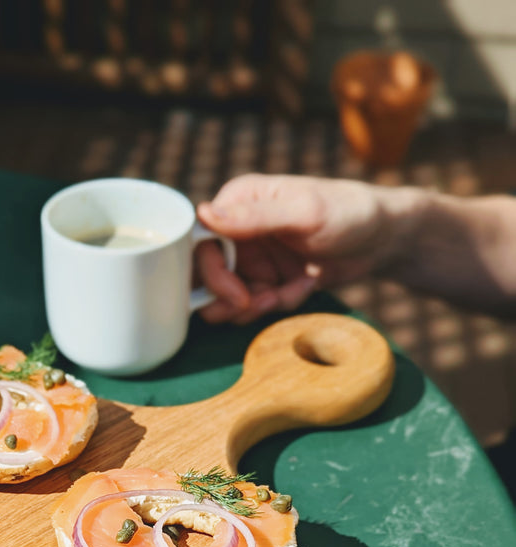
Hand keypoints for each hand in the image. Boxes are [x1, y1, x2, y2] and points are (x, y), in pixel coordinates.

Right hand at [195, 173, 407, 323]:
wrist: (385, 239)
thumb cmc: (350, 212)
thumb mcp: (303, 213)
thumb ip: (254, 216)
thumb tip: (203, 214)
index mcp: (238, 201)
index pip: (200, 243)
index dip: (212, 276)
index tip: (238, 297)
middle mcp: (239, 228)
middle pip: (209, 275)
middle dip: (231, 298)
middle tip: (258, 305)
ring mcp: (254, 256)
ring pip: (229, 295)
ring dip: (254, 305)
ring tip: (284, 297)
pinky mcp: (270, 278)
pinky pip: (257, 303)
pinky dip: (278, 303)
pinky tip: (304, 288)